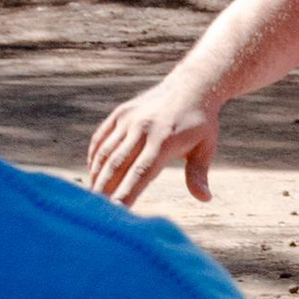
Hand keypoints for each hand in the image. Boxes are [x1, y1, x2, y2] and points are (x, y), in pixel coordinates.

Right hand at [87, 74, 223, 205]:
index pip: (141, 173)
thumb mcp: (205, 147)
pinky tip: (93, 172)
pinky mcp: (121, 113)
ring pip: (106, 152)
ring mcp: (129, 120)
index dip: (127, 192)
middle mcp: (143, 129)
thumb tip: (205, 198)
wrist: (191, 87)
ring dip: (97, 175)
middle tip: (96, 209)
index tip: (116, 211)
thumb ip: (198, 173)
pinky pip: (102, 137)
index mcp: (164, 141)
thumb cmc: (200, 123)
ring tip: (92, 196)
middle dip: (105, 188)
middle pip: (118, 165)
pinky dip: (95, 155)